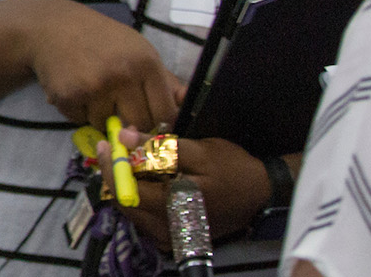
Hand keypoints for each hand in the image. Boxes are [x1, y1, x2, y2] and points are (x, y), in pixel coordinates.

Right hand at [21, 0, 183, 131]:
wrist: (53, 27)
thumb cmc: (102, 38)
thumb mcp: (138, 49)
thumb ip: (163, 79)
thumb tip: (184, 105)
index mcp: (146, 64)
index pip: (166, 114)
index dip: (160, 123)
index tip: (151, 121)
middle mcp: (123, 75)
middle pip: (138, 124)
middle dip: (131, 122)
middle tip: (120, 109)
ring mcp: (94, 87)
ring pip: (107, 124)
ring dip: (101, 116)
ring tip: (93, 93)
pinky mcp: (68, 96)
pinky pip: (80, 120)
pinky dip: (78, 112)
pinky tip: (75, 91)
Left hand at [97, 130, 272, 252]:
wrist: (262, 194)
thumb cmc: (234, 169)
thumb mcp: (200, 151)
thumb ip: (159, 147)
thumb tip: (124, 136)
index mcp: (171, 206)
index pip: (124, 189)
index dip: (111, 165)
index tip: (107, 143)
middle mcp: (165, 227)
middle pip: (123, 200)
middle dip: (116, 173)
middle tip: (118, 149)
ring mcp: (168, 234)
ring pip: (131, 208)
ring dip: (127, 183)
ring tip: (131, 159)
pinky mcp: (172, 234)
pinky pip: (143, 215)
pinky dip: (139, 194)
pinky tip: (146, 177)